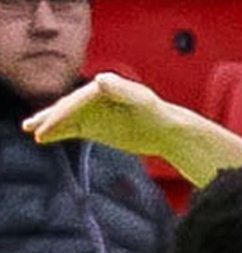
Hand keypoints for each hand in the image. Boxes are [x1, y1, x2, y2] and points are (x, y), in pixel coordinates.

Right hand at [22, 73, 170, 156]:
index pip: (78, 101)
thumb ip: (122, 90)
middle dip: (50, 118)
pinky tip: (42, 138)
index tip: (51, 125)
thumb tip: (99, 80)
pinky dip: (58, 133)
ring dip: (48, 123)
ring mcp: (93, 112)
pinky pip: (73, 129)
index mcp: (104, 87)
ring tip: (29, 128)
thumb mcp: (141, 102)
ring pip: (66, 118)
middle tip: (33, 127)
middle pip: (68, 107)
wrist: (167, 131)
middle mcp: (95, 97)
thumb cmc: (157, 114)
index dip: (64, 113)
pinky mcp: (95, 126)